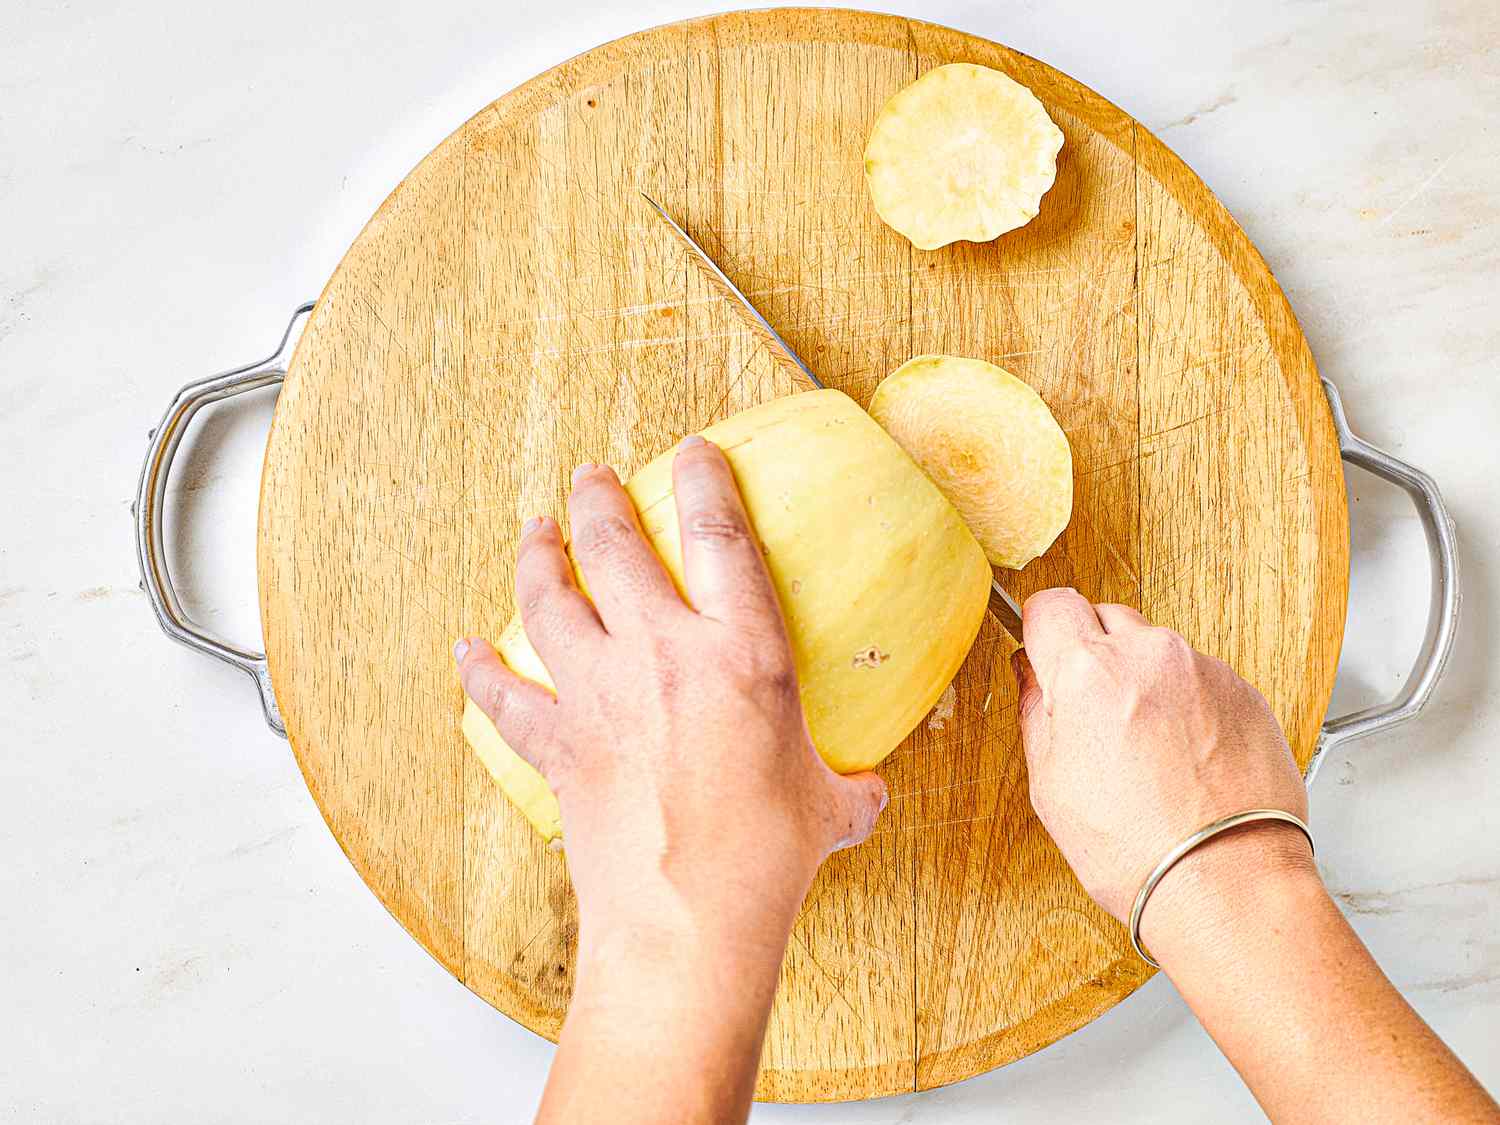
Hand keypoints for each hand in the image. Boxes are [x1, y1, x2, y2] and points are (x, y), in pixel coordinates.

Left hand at [454, 436, 886, 1124]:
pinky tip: (467, 651)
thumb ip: (849, 789)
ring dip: (535, 557)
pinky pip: (505, 697)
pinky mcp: (559, 745)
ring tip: (534, 532)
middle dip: (598, 498)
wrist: (687, 920)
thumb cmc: (767, 859)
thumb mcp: (829, 809)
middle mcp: (661, 654)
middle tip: (591, 476)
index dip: (705, 479)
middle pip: (615, 545)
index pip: (720, 534)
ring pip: (549, 600)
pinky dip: (481, 672)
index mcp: (742, 651)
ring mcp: (599, 696)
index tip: (694, 450)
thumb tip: (867, 794)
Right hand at [1013, 589, 1498, 1123]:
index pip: (1052, 603)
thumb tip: (1032, 676)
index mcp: (1087, 670)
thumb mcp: (1051, 785)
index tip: (1046, 651)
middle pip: (1107, 618)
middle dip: (1095, 653)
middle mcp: (1149, 654)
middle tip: (1095, 711)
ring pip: (1158, 650)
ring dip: (1147, 680)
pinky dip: (1190, 704)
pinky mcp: (1245, 692)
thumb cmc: (1135, 847)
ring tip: (1149, 748)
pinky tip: (1187, 758)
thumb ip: (1036, 712)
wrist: (1226, 882)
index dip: (1044, 630)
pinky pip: (1203, 679)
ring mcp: (1203, 669)